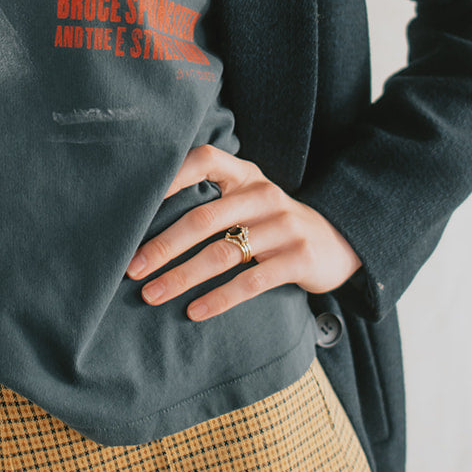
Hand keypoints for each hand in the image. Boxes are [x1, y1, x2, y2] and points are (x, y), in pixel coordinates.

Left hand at [125, 145, 361, 319]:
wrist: (339, 243)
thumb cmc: (274, 223)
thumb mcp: (250, 201)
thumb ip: (213, 201)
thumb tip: (146, 222)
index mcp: (246, 176)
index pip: (206, 160)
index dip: (172, 175)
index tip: (137, 203)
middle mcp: (264, 195)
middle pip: (205, 218)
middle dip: (164, 245)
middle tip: (133, 268)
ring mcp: (285, 226)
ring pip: (223, 253)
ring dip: (183, 277)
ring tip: (153, 295)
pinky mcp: (299, 259)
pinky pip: (252, 281)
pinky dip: (219, 298)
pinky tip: (195, 311)